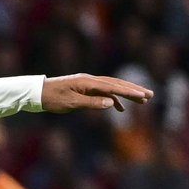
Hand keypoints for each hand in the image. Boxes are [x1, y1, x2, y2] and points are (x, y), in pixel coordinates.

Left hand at [39, 74, 153, 113]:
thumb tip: (112, 103)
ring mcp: (88, 83)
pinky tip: (119, 108)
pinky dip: (113, 98)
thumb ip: (92, 103)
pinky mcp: (85, 88)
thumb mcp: (71, 104)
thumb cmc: (52, 99)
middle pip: (117, 84)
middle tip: (150, 95)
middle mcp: (90, 80)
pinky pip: (104, 92)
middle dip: (134, 90)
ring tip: (142, 100)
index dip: (129, 91)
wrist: (37, 92)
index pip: (113, 87)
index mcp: (88, 82)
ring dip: (127, 93)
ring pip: (112, 87)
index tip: (143, 96)